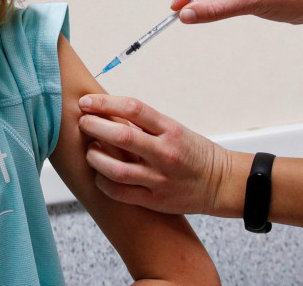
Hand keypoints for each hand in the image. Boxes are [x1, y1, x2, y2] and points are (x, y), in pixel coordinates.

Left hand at [78, 94, 231, 215]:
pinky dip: (103, 182)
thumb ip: (144, 124)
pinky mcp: (155, 201)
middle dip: (94, 126)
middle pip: (121, 137)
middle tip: (82, 122)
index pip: (133, 108)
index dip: (104, 103)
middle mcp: (165, 153)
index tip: (86, 102)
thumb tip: (107, 112)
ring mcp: (159, 179)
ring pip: (115, 169)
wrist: (219, 183)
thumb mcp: (174, 129)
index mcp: (170, 130)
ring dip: (95, 157)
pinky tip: (99, 174)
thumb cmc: (193, 152)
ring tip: (90, 150)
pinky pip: (120, 193)